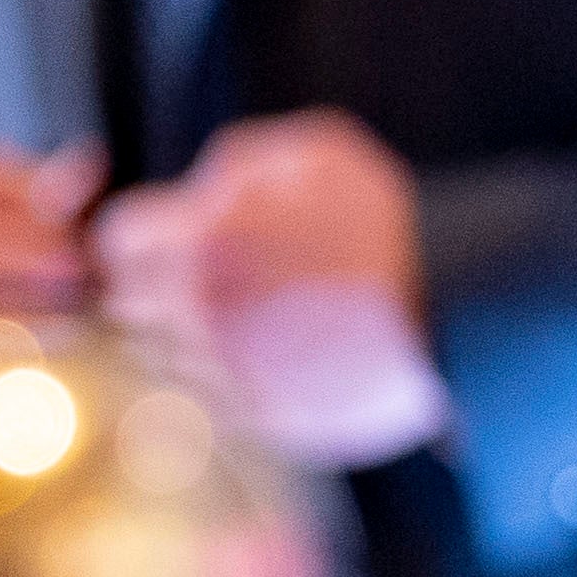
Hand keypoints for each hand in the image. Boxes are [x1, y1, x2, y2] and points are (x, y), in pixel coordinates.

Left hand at [86, 109, 448, 469]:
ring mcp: (230, 377)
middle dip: (152, 288)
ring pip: (162, 361)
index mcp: (207, 246)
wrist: (459, 313)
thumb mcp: (321, 153)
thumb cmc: (389, 227)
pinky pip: (209, 405)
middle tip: (199, 279)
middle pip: (128, 306)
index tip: (167, 237)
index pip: (117, 241)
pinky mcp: (260, 424)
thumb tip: (199, 187)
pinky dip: (224, 385)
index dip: (141, 234)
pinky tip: (268, 359)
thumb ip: (240, 160)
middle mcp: (204, 318)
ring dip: (184, 340)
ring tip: (244, 320)